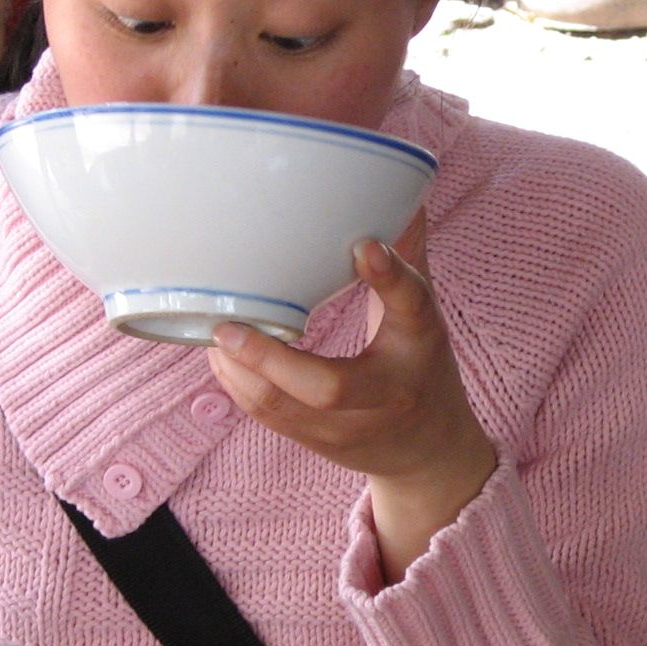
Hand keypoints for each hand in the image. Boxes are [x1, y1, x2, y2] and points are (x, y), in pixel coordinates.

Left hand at [206, 213, 496, 581]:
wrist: (430, 451)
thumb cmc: (423, 366)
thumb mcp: (424, 315)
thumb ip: (408, 258)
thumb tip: (405, 194)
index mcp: (420, 343)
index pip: (411, 305)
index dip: (389, 275)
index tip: (362, 244)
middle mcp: (387, 392)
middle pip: (330, 387)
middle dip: (272, 359)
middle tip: (229, 326)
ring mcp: (351, 427)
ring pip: (286, 409)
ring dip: (242, 372)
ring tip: (216, 334)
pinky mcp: (321, 443)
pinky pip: (271, 419)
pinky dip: (240, 389)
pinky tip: (222, 358)